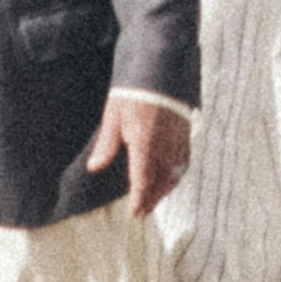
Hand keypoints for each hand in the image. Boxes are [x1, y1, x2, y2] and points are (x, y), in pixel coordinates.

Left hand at [76, 95, 192, 212]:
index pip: (143, 180)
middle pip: (160, 182)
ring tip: (154, 200)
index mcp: (144, 141)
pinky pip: (185, 161)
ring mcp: (177, 139)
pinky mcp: (186, 133)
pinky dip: (177, 175)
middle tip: (142, 212)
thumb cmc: (132, 92)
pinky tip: (171, 179)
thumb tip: (94, 167)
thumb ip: (106, 144)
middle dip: (151, 199)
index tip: (134, 212)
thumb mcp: (113, 116)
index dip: (139, 199)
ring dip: (165, 190)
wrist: (159, 69)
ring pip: (175, 174)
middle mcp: (164, 144)